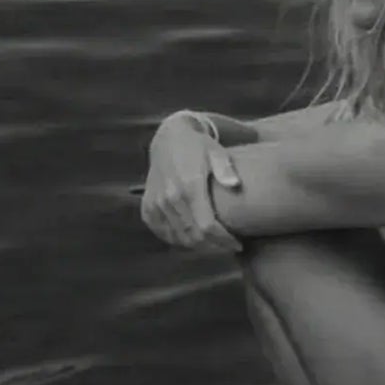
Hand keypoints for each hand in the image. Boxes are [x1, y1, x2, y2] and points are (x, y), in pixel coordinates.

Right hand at [142, 114, 243, 253]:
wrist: (168, 137)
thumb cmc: (198, 146)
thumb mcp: (216, 152)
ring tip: (213, 244)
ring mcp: (156, 204)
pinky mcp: (147, 207)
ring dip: (197, 246)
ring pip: (179, 238)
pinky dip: (177, 239)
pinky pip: (162, 232)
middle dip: (214, 247)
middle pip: (194, 237)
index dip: (223, 240)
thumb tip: (234, 184)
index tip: (237, 245)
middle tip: (227, 247)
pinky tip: (191, 238)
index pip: (207, 226)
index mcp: (190, 186)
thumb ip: (225, 169)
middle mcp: (170, 198)